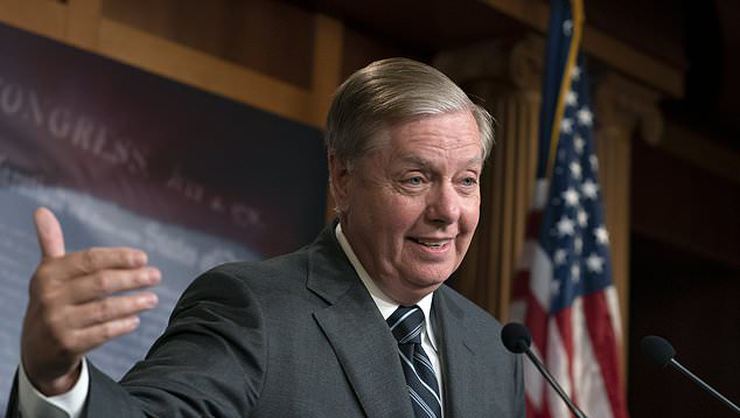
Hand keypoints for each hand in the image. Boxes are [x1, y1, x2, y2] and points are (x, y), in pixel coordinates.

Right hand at [20, 207, 160, 395]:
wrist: (36, 350)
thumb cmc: (52, 302)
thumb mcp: (48, 274)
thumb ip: (51, 243)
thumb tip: (42, 210)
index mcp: (48, 274)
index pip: (90, 259)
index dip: (119, 257)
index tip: (143, 258)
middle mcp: (50, 297)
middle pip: (102, 282)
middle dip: (133, 278)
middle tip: (156, 276)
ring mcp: (58, 322)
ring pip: (105, 309)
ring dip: (134, 302)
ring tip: (152, 299)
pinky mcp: (67, 345)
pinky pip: (103, 333)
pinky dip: (122, 325)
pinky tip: (136, 319)